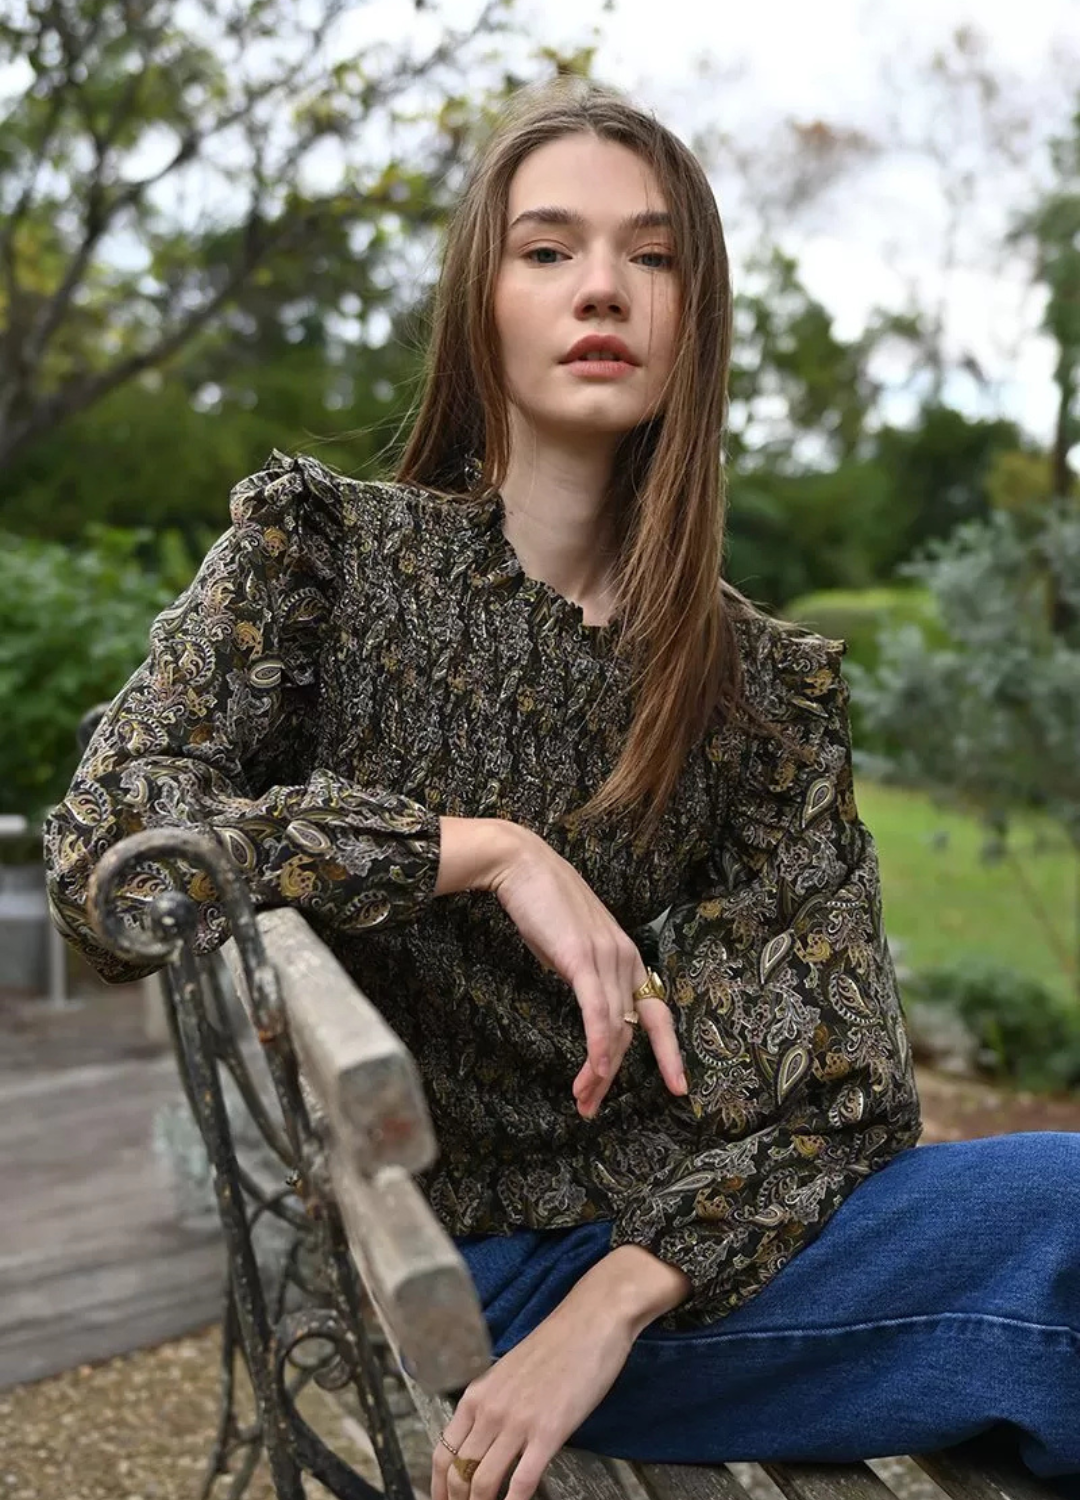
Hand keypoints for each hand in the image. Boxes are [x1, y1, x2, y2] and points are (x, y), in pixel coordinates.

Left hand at [431, 1274, 634, 1499]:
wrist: (590, 1320)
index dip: (439, 1486)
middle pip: (460, 1472)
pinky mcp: (548, 1431)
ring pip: (484, 1482)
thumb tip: (486, 1440)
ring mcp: (517, 1422)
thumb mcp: (510, 1372)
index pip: (443, 1452)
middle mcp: (490, 1410)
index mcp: (477, 1394)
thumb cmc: (556, 1343)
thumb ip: (494, 1404)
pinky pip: (522, 1481)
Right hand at [489, 828, 686, 1118]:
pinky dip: (598, 1047)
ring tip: (583, 1101)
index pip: (656, 1013)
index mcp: (628, 957)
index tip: (677, 1087)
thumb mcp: (573, 946)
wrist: (522, 865)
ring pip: (615, 1029)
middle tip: (593, 1108)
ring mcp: (608, 958)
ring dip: (600, 1072)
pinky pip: (598, 1013)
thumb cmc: (543, 904)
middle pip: (632, 1031)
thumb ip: (587, 974)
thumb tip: (588, 1002)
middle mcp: (626, 959)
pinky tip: (594, 1072)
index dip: (669, 1053)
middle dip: (614, 1076)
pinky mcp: (583, 959)